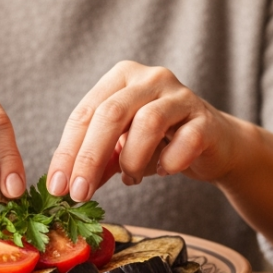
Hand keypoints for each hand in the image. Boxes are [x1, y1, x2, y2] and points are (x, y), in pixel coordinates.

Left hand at [46, 61, 241, 201]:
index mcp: (121, 78)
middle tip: (79, 194)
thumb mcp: (121, 148)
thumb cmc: (161, 142)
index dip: (67, 151)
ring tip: (131, 178)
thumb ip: (96, 162)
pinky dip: (170, 162)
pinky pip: (187, 140)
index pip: (85, 113)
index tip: (57, 187)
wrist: (215, 144)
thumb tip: (64, 187)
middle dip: (89, 158)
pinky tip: (163, 171)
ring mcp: (181, 96)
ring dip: (132, 159)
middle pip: (111, 114)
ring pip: (148, 122)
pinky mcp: (206, 119)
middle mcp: (150, 79)